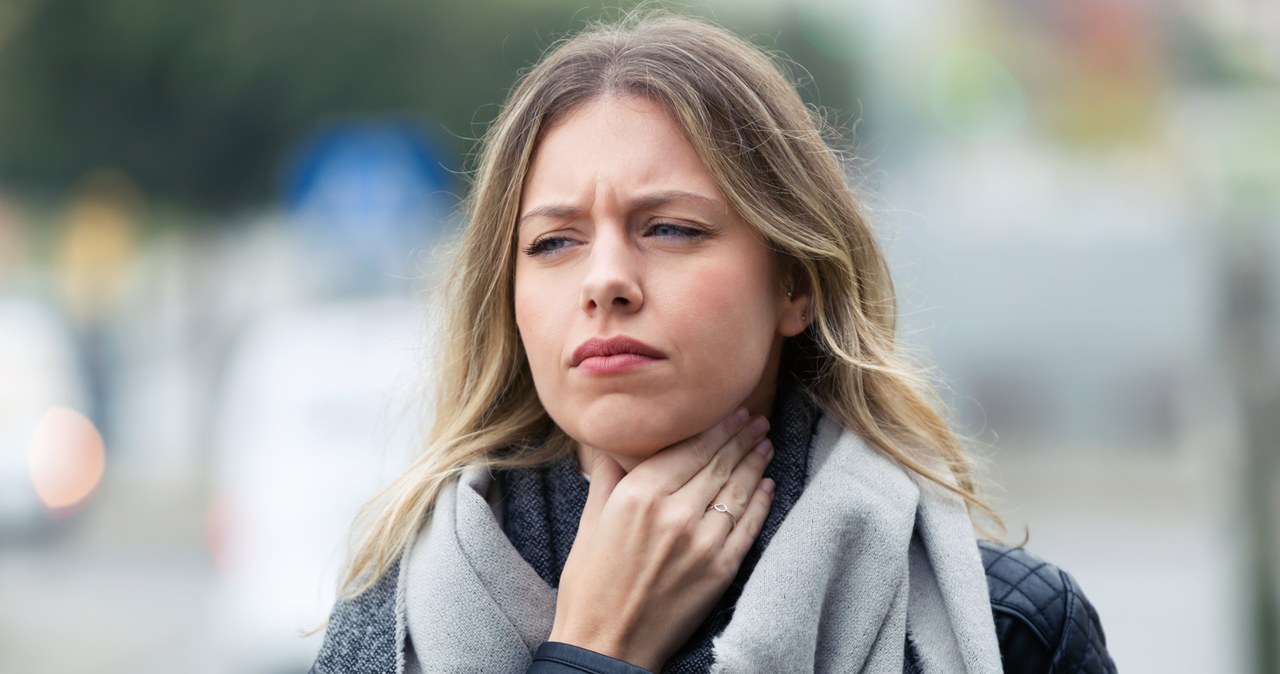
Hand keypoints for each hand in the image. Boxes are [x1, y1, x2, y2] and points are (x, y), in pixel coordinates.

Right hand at [547, 408, 776, 670]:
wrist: (605, 645)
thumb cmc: (589, 585)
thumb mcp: (590, 522)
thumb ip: (608, 477)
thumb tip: (614, 442)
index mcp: (638, 494)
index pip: (689, 447)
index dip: (716, 427)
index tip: (731, 413)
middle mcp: (674, 512)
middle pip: (718, 463)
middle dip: (741, 438)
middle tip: (757, 421)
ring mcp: (702, 541)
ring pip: (738, 489)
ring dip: (755, 462)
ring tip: (765, 444)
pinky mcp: (721, 570)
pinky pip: (749, 525)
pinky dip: (760, 502)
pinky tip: (767, 484)